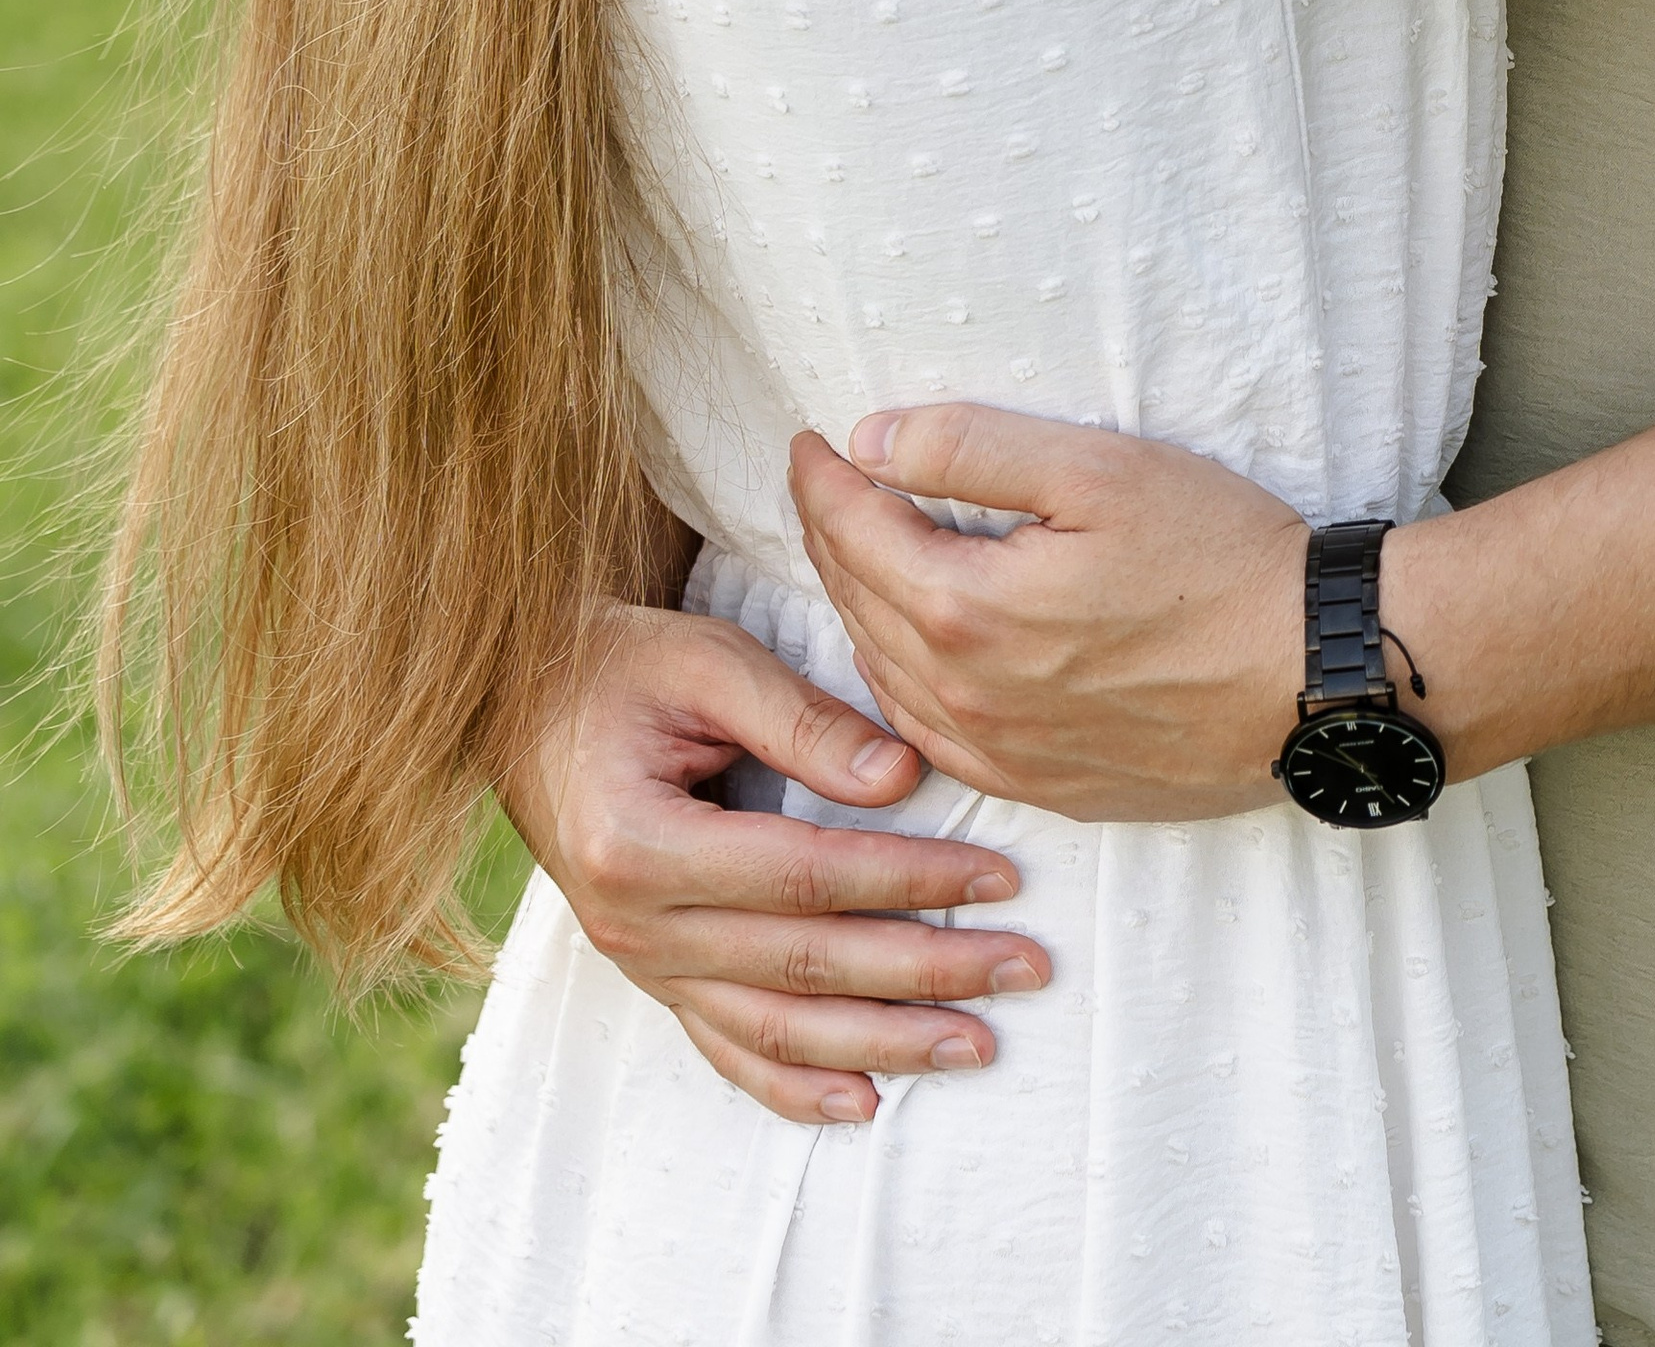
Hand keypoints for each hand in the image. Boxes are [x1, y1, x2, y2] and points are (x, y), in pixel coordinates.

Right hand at [500, 599, 1051, 1122]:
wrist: (516, 700)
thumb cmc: (618, 664)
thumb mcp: (707, 661)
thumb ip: (804, 720)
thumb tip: (903, 779)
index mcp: (642, 844)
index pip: (805, 878)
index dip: (909, 879)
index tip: (1001, 875)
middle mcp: (635, 925)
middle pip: (804, 965)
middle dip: (926, 972)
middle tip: (1025, 967)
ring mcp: (638, 962)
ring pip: (775, 1029)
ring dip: (883, 1044)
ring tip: (977, 1045)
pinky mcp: (648, 975)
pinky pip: (725, 1048)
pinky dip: (795, 1086)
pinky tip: (864, 1105)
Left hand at [790, 410, 1305, 821]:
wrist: (1315, 678)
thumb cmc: (1222, 559)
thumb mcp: (1097, 470)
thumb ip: (970, 449)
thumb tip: (869, 441)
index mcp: (964, 611)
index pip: (852, 532)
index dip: (820, 478)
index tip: (809, 439)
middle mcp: (964, 697)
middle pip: (857, 604)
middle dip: (830, 535)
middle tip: (825, 483)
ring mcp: (1001, 755)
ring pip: (884, 676)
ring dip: (858, 608)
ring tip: (857, 551)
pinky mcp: (1042, 788)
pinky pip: (931, 737)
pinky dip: (900, 683)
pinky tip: (910, 654)